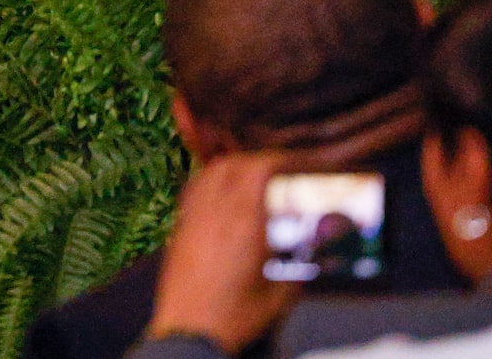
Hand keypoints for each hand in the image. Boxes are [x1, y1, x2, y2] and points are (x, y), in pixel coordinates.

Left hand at [146, 150, 300, 354]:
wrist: (189, 332)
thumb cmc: (234, 316)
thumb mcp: (279, 296)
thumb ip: (298, 270)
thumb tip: (313, 254)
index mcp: (243, 222)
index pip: (259, 169)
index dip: (280, 160)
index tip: (295, 163)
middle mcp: (214, 211)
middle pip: (234, 163)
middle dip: (259, 161)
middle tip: (278, 171)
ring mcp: (192, 216)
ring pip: (210, 172)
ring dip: (234, 166)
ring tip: (251, 178)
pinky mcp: (178, 228)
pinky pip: (194, 189)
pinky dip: (211, 181)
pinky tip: (222, 194)